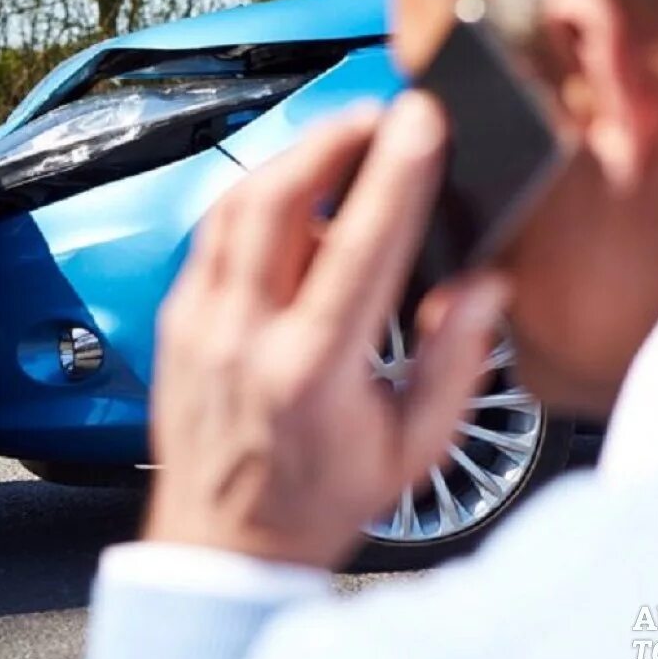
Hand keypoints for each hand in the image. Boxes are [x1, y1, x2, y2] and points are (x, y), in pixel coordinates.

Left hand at [144, 92, 511, 569]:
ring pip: (231, 208)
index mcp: (310, 371)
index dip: (394, 175)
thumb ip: (453, 363)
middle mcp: (242, 338)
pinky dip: (251, 203)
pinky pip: (209, 238)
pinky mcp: (174, 322)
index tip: (419, 121)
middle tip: (373, 114)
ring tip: (335, 142)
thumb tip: (483, 286)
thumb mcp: (410, 450)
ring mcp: (197, 326)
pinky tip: (287, 201)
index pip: (357, 247)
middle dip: (328, 139)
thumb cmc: (315, 501)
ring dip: (286, 160)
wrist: (222, 545)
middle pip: (274, 202)